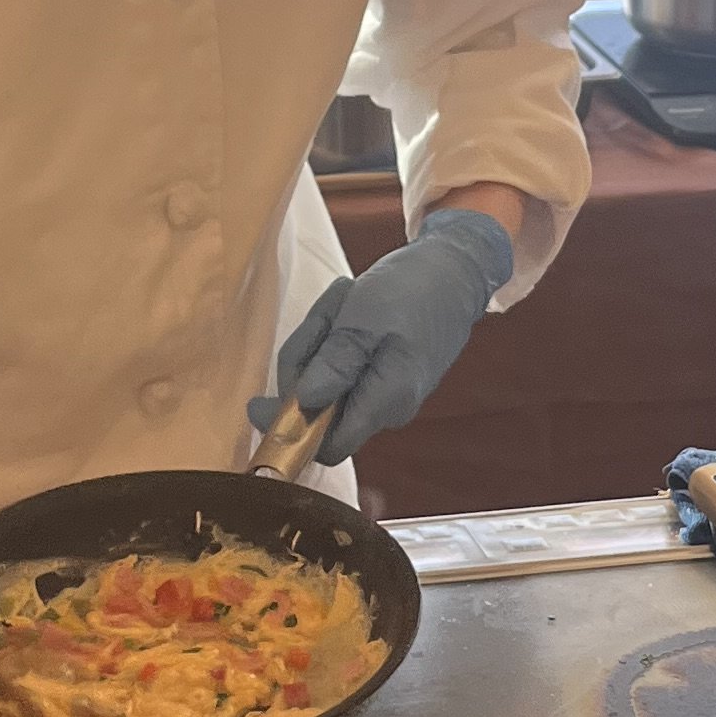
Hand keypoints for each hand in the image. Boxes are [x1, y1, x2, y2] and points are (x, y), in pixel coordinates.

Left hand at [249, 206, 515, 465]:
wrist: (457, 269)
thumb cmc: (413, 289)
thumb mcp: (363, 319)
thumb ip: (334, 365)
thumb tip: (301, 405)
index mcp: (386, 402)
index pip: (326, 447)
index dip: (289, 430)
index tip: (258, 400)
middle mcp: (388, 408)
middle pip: (319, 409)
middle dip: (307, 361)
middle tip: (325, 315)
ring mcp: (387, 392)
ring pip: (328, 381)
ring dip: (322, 339)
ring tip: (345, 300)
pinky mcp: (386, 374)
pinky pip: (344, 365)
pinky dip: (337, 336)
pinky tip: (353, 306)